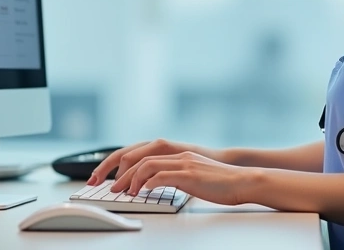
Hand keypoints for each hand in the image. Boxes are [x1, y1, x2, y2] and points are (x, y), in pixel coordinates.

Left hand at [87, 138, 221, 185]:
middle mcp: (175, 153)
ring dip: (130, 179)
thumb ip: (170, 175)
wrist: (241, 180)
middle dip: (115, 171)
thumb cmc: (218, 181)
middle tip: (106, 186)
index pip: (136, 151)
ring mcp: (181, 162)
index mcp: (173, 151)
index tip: (102, 175)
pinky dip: (148, 183)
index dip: (115, 163)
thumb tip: (149, 185)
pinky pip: (161, 175)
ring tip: (124, 192)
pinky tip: (142, 192)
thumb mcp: (189, 174)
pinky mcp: (189, 174)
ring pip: (145, 164)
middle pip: (135, 155)